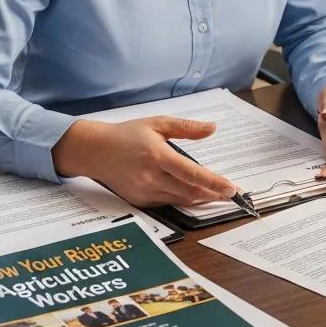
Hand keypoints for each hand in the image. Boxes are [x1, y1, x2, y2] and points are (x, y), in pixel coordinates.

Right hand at [52, 117, 238, 207]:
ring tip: (217, 194)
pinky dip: (182, 198)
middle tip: (231, 193)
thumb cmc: (127, 134)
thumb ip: (186, 128)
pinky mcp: (138, 200)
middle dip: (213, 194)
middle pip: (190, 191)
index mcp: (158, 155)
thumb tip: (212, 128)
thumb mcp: (157, 124)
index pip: (192, 173)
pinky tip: (193, 194)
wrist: (94, 151)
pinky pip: (167, 202)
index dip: (214, 183)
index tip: (231, 188)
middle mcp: (151, 176)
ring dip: (200, 198)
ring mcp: (144, 191)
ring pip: (180, 199)